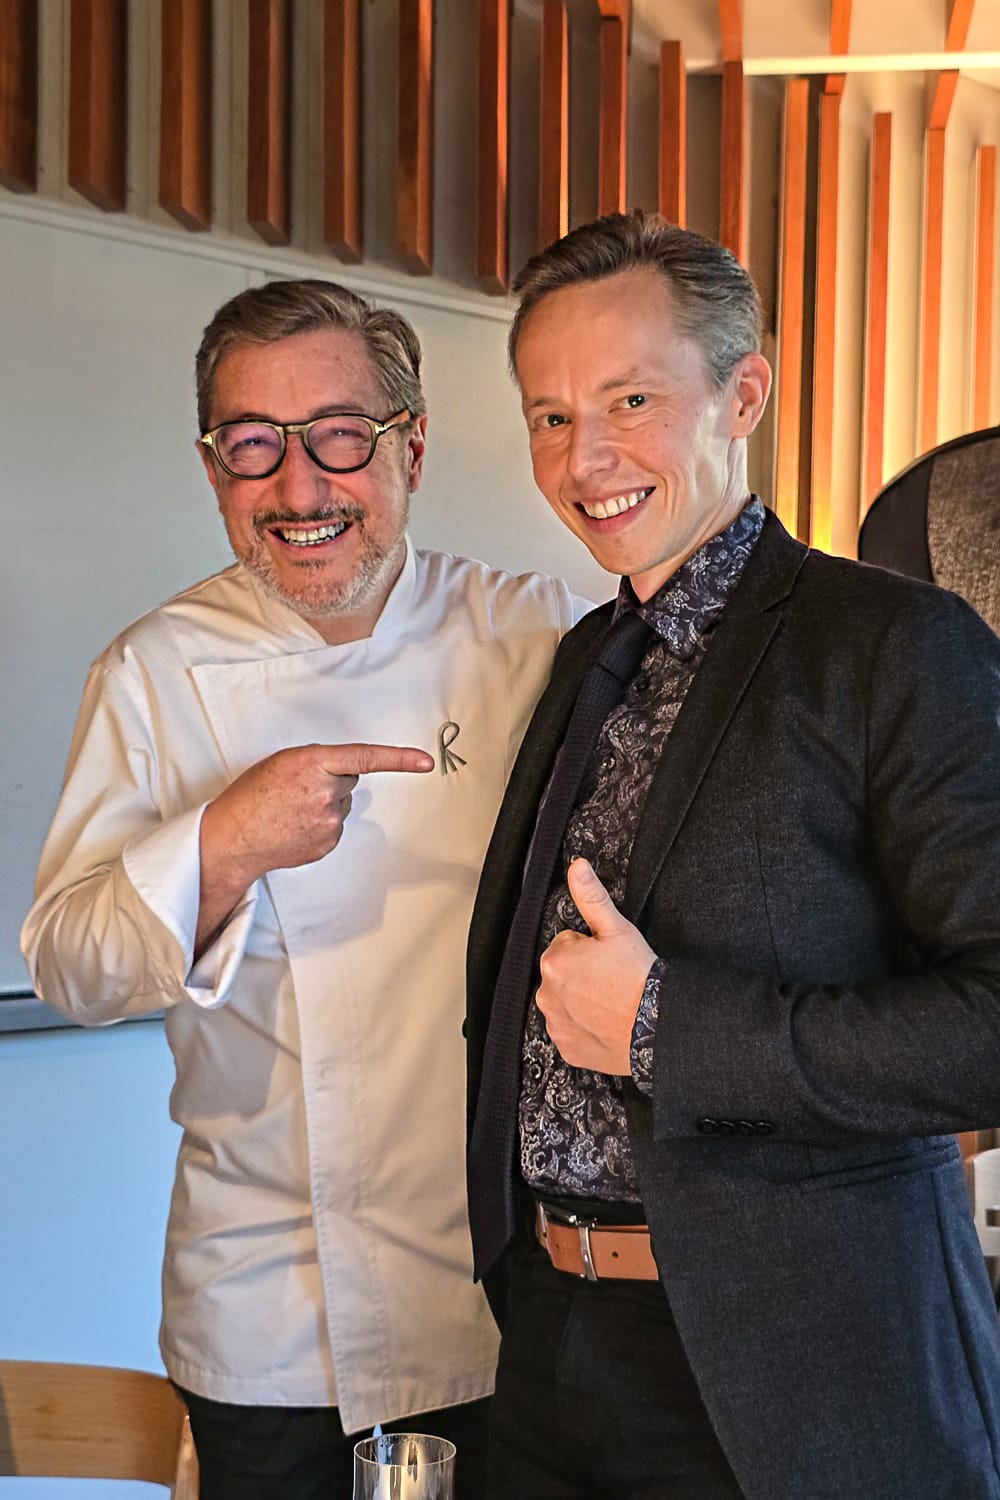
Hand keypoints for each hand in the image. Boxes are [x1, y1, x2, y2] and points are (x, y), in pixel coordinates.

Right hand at [195, 742, 432, 953]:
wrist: (233, 838)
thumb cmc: (251, 797)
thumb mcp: (282, 763)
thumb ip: (317, 763)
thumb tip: (340, 772)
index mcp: (312, 764)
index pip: (365, 758)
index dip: (400, 759)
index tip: (425, 762)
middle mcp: (326, 793)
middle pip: (350, 779)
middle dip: (332, 780)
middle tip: (299, 789)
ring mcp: (329, 821)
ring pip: (342, 804)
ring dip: (324, 803)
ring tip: (292, 810)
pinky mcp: (329, 842)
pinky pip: (334, 825)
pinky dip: (320, 824)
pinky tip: (295, 826)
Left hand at [536, 857, 656, 1074]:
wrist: (656, 1026)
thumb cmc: (638, 976)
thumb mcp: (617, 929)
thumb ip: (591, 896)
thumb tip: (577, 866)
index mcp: (554, 961)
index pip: (566, 947)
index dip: (590, 951)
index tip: (608, 961)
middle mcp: (546, 994)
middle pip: (563, 975)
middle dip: (582, 975)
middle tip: (612, 981)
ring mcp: (556, 1024)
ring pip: (565, 1003)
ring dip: (581, 1001)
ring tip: (611, 1003)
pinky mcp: (566, 1049)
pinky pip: (570, 1032)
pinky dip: (584, 1028)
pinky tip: (606, 1024)